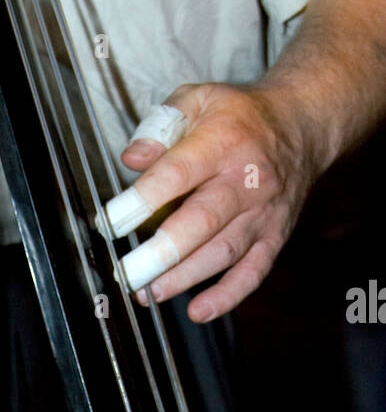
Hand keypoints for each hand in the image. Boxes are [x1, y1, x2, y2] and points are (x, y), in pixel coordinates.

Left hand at [121, 81, 323, 321]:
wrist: (301, 125)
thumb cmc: (238, 116)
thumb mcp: (198, 100)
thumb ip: (160, 126)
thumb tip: (131, 159)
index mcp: (222, 142)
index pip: (177, 174)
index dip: (141, 201)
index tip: (110, 223)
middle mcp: (246, 180)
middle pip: (202, 222)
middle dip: (161, 253)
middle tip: (127, 273)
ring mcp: (263, 212)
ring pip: (223, 252)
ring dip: (184, 278)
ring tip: (148, 294)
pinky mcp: (274, 236)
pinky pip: (253, 271)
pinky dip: (227, 296)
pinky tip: (199, 311)